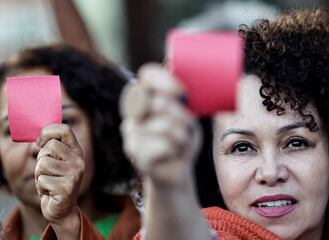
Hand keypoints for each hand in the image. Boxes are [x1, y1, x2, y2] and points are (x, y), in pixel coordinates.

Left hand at [35, 124, 83, 236]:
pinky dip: (41, 187)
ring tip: (49, 182)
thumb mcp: (55, 161)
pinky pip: (42, 180)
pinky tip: (50, 192)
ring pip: (44, 163)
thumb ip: (51, 147)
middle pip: (50, 146)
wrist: (63, 209)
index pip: (64, 130)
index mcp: (76, 151)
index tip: (39, 143)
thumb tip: (39, 136)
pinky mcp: (67, 188)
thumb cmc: (55, 182)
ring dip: (40, 174)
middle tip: (48, 171)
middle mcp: (79, 160)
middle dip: (41, 159)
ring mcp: (74, 174)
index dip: (47, 132)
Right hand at [121, 63, 201, 188]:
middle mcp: (134, 111)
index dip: (166, 81)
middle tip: (187, 128)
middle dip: (181, 116)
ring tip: (181, 143)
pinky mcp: (135, 152)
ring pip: (164, 125)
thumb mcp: (188, 118)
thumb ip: (182, 105)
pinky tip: (172, 155)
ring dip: (182, 136)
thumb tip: (180, 95)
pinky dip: (176, 150)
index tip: (182, 93)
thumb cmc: (182, 140)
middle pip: (158, 101)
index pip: (148, 75)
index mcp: (146, 97)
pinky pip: (163, 145)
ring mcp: (131, 132)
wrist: (176, 171)